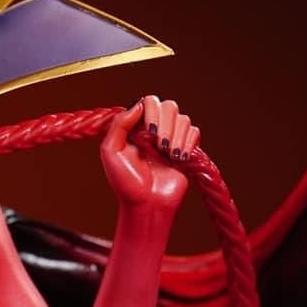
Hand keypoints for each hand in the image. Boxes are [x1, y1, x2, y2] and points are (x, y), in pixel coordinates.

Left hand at [101, 95, 199, 211]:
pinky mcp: (186, 149)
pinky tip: (179, 158)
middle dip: (166, 125)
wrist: (147, 205)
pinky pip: (195, 132)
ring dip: (178, 137)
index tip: (148, 131)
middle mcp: (154, 129)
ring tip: (169, 155)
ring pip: (184, 119)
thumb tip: (138, 105)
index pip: (149, 102)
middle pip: (169, 106)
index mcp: (135, 127)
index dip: (152, 112)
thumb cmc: (126, 183)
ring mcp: (171, 138)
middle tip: (159, 146)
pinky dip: (188, 143)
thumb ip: (119, 124)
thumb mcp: (111, 152)